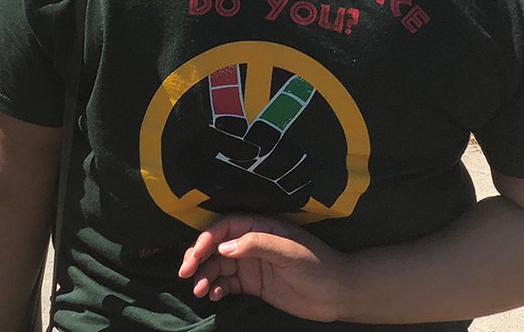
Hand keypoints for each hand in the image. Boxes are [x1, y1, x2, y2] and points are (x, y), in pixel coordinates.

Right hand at [178, 214, 350, 321]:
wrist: (339, 294)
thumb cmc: (318, 266)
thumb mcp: (289, 252)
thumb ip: (257, 245)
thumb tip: (223, 247)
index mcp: (260, 227)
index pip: (225, 227)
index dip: (207, 238)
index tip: (195, 255)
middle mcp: (252, 243)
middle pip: (216, 246)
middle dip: (197, 258)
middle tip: (184, 274)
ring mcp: (252, 264)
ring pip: (218, 266)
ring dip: (205, 276)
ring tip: (199, 291)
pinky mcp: (254, 284)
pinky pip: (228, 284)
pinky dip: (217, 289)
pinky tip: (214, 296)